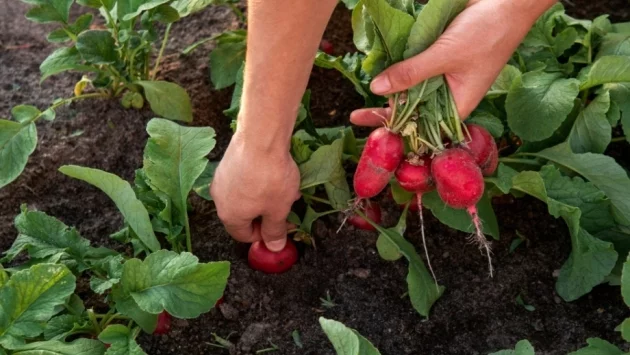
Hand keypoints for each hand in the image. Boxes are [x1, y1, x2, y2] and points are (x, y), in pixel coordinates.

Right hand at [210, 132, 300, 251]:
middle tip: (286, 207)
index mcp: (229, 216)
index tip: (282, 227)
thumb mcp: (278, 210)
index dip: (265, 235)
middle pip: (243, 215)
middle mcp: (219, 199)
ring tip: (286, 189)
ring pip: (245, 195)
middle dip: (266, 214)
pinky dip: (258, 181)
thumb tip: (274, 248)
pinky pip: (244, 179)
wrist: (261, 137)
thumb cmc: (270, 178)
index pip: (243, 236)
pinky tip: (276, 172)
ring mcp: (221, 178)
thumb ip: (275, 231)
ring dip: (265, 197)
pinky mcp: (227, 161)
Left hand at [350, 0, 554, 126]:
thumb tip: (377, 89)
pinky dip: (401, 71)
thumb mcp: (444, 55)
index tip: (369, 129)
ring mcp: (445, 77)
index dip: (395, 129)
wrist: (508, 1)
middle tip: (355, 116)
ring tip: (363, 100)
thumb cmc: (487, 32)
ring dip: (392, 92)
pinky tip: (381, 73)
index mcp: (458, 105)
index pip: (421, 126)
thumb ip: (410, 73)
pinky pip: (416, 69)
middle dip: (387, 113)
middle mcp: (450, 95)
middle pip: (414, 111)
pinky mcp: (439, 58)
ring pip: (413, 90)